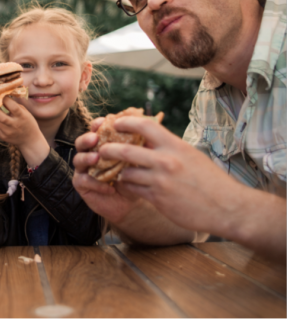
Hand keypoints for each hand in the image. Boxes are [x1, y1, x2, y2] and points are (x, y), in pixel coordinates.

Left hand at [0, 97, 48, 166]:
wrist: (30, 140)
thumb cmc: (28, 123)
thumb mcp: (26, 113)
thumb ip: (15, 106)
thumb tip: (3, 98)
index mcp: (22, 116)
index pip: (12, 106)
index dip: (5, 99)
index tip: (1, 95)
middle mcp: (15, 125)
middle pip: (0, 116)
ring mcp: (9, 132)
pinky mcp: (4, 137)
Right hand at [72, 117, 142, 223]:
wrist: (132, 201)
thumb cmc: (135, 176)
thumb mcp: (140, 159)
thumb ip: (142, 144)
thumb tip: (155, 125)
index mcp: (102, 144)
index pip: (95, 130)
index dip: (97, 125)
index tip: (102, 122)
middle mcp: (90, 154)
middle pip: (81, 142)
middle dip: (86, 139)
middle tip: (94, 139)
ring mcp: (84, 169)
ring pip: (78, 160)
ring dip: (86, 158)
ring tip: (96, 159)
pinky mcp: (82, 185)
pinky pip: (83, 181)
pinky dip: (95, 183)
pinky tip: (109, 187)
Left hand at [98, 116, 246, 233]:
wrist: (228, 207)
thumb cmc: (210, 180)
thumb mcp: (191, 156)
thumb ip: (168, 148)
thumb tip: (146, 139)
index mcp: (175, 146)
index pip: (144, 126)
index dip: (126, 122)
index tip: (115, 122)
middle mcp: (166, 161)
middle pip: (125, 150)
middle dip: (108, 149)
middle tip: (101, 149)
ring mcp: (160, 181)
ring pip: (126, 173)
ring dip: (117, 171)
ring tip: (112, 169)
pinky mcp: (157, 199)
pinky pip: (132, 189)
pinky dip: (126, 186)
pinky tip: (125, 184)